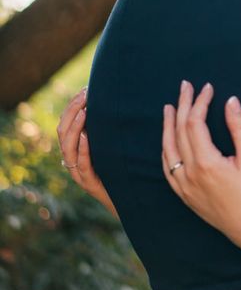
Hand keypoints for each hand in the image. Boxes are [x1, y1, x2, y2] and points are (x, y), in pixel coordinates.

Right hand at [56, 88, 117, 216]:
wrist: (128, 200)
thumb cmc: (122, 169)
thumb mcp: (114, 145)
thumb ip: (111, 128)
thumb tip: (120, 99)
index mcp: (77, 149)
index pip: (66, 123)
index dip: (72, 106)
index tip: (85, 89)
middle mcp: (74, 160)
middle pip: (63, 132)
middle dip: (72, 111)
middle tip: (84, 95)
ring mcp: (80, 173)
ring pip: (67, 149)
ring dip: (75, 128)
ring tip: (83, 111)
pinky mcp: (90, 184)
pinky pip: (82, 166)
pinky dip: (83, 150)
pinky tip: (87, 136)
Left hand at [161, 81, 240, 259]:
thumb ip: (240, 127)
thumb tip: (230, 101)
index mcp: (206, 162)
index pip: (195, 122)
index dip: (200, 102)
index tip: (208, 87)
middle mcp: (189, 173)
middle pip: (179, 131)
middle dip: (182, 105)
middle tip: (186, 86)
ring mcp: (183, 186)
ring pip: (168, 149)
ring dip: (168, 126)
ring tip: (169, 107)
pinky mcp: (184, 195)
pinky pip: (168, 167)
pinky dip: (166, 149)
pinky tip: (168, 140)